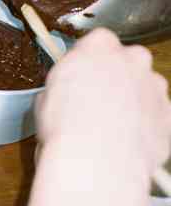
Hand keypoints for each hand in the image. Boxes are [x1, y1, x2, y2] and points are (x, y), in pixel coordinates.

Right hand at [36, 28, 170, 184]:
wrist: (97, 163)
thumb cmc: (67, 127)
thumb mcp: (46, 97)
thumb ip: (64, 85)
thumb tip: (64, 95)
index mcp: (99, 45)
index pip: (96, 42)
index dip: (87, 62)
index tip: (80, 77)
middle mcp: (133, 59)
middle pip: (126, 61)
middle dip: (114, 77)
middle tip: (95, 101)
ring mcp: (154, 86)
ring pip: (144, 88)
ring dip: (131, 101)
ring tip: (110, 127)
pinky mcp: (169, 114)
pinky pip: (156, 115)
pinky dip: (145, 125)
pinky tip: (125, 141)